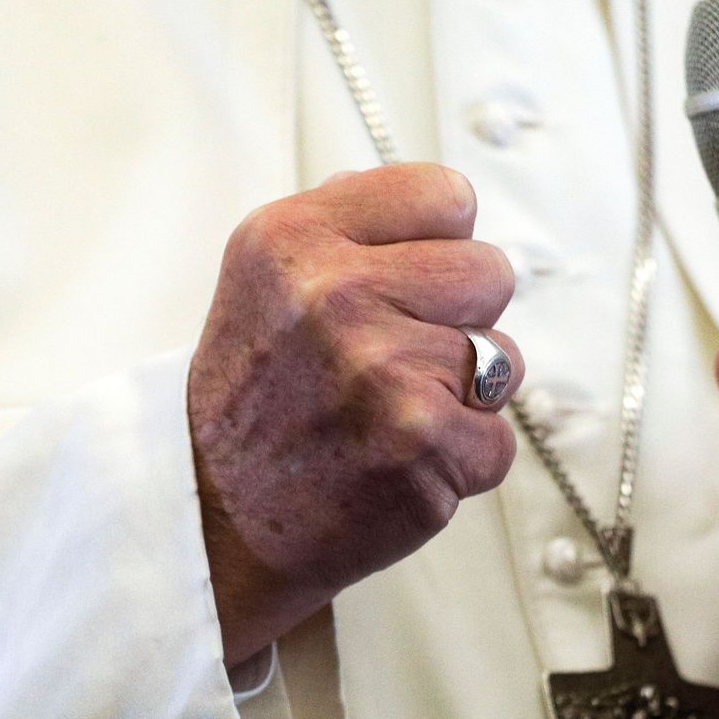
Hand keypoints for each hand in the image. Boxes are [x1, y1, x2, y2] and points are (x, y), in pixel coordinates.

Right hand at [190, 164, 521, 664]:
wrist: (213, 523)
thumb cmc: (252, 404)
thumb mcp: (262, 282)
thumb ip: (346, 227)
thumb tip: (437, 201)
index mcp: (295, 239)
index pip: (445, 195)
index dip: (438, 245)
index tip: (404, 285)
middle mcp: (335, 295)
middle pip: (490, 271)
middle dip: (460, 319)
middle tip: (396, 361)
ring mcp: (383, 371)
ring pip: (504, 357)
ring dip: (462, 394)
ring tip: (389, 415)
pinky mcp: (424, 446)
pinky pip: (500, 437)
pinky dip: (462, 460)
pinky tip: (399, 463)